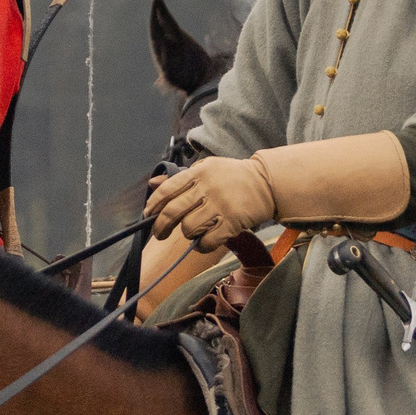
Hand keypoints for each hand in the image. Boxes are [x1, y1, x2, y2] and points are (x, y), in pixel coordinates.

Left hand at [143, 156, 274, 245]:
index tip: (148, 215)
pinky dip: (201, 246)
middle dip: (160, 226)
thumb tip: (152, 184)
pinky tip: (203, 243)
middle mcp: (207, 187)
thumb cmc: (233, 177)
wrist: (267, 182)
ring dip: (186, 234)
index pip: (167, 189)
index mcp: (199, 172)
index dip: (153, 204)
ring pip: (188, 228)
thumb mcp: (207, 168)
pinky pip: (208, 241)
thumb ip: (180, 177)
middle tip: (159, 234)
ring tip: (192, 232)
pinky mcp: (232, 222)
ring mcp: (220, 205)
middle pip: (173, 211)